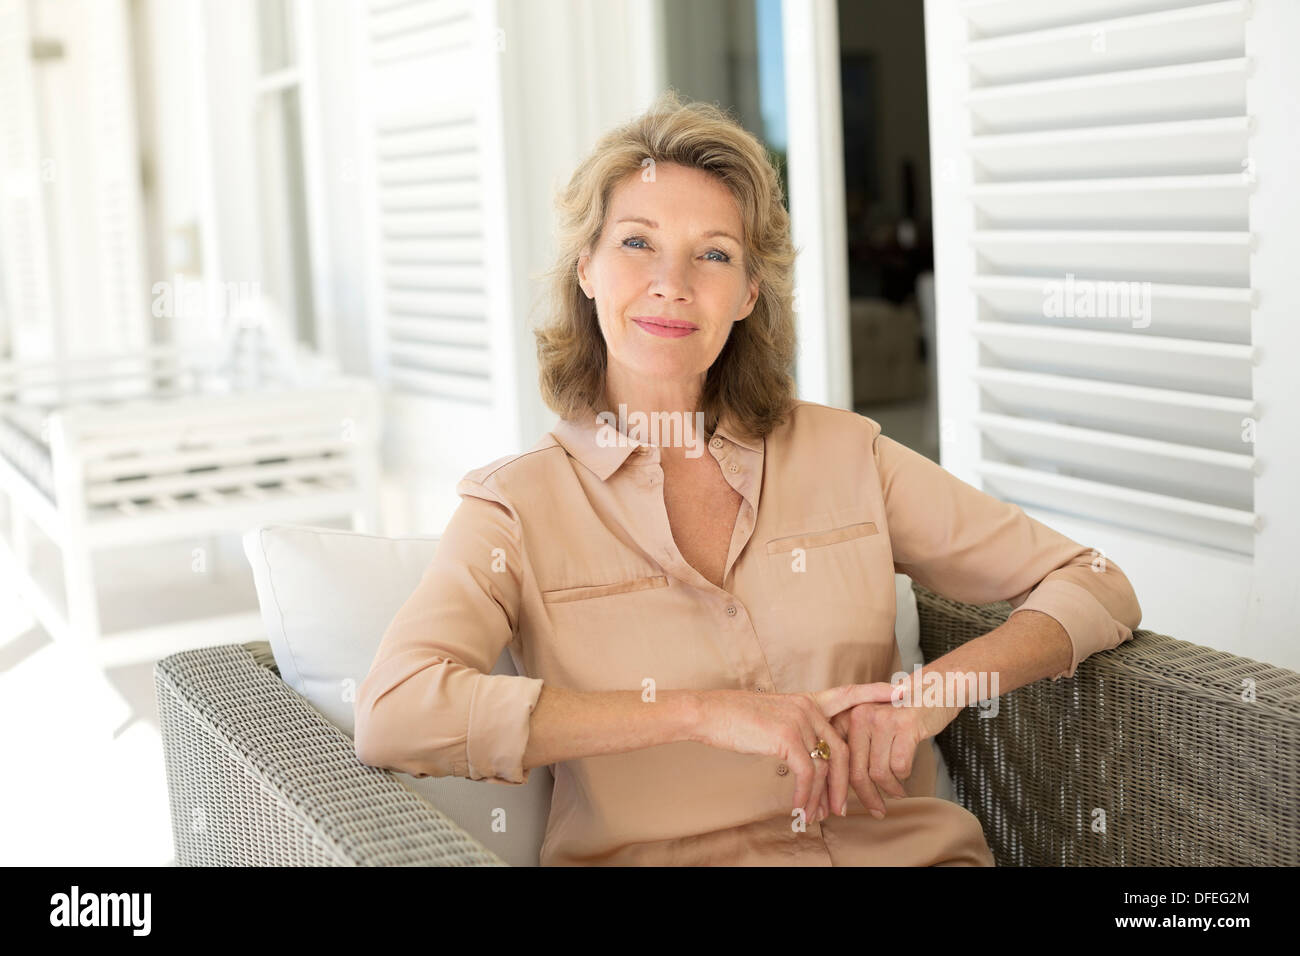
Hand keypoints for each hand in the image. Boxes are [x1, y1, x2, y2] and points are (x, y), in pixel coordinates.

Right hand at [691, 683, 897, 824]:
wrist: (709, 714)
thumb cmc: (735, 719)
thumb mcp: (772, 719)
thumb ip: (796, 731)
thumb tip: (807, 758)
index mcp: (807, 701)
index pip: (847, 695)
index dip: (874, 692)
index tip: (900, 690)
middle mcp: (808, 707)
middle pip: (842, 750)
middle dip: (845, 785)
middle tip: (842, 810)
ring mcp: (800, 720)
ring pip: (826, 767)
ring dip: (822, 798)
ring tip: (817, 817)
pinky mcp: (789, 737)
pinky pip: (808, 774)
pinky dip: (805, 797)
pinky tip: (798, 810)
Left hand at [828, 681, 959, 818]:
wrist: (935, 688)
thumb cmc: (902, 712)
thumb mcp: (872, 722)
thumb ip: (858, 746)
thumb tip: (845, 786)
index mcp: (848, 716)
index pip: (838, 760)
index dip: (840, 787)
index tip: (845, 806)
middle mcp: (860, 716)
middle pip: (856, 770)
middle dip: (867, 796)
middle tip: (878, 811)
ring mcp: (883, 720)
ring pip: (879, 772)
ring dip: (890, 789)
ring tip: (898, 793)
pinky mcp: (906, 725)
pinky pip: (900, 766)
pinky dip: (904, 777)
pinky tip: (906, 777)